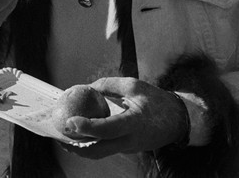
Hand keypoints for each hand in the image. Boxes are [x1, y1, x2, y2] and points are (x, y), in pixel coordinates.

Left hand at [59, 78, 188, 158]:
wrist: (177, 120)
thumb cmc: (155, 100)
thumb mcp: (133, 85)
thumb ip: (108, 85)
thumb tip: (85, 87)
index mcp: (134, 123)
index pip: (108, 130)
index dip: (88, 127)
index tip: (70, 121)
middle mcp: (131, 140)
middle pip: (99, 151)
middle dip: (76, 146)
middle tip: (60, 133)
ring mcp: (128, 147)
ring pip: (100, 153)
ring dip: (81, 147)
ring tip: (64, 135)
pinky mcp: (126, 148)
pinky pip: (106, 148)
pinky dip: (91, 143)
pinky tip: (79, 133)